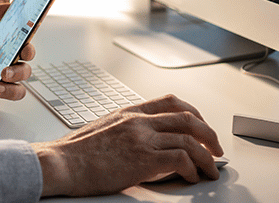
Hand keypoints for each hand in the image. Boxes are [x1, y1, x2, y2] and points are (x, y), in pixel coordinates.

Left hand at [0, 2, 34, 110]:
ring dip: (9, 90)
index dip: (29, 49)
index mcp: (2, 47)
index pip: (24, 48)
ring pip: (16, 92)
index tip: (26, 49)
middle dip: (19, 72)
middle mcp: (1, 65)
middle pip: (24, 71)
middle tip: (5, 71)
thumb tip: (9, 5)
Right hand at [32, 95, 222, 196]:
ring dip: (207, 157)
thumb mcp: (104, 129)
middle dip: (209, 134)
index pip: (171, 102)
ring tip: (211, 169)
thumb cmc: (76, 152)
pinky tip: (192, 177)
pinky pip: (180, 160)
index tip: (202, 126)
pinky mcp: (143, 160)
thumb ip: (127, 129)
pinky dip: (192, 169)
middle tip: (216, 149)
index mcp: (130, 112)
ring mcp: (142, 139)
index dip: (194, 113)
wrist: (61, 163)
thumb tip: (143, 140)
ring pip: (190, 140)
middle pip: (188, 118)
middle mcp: (139, 121)